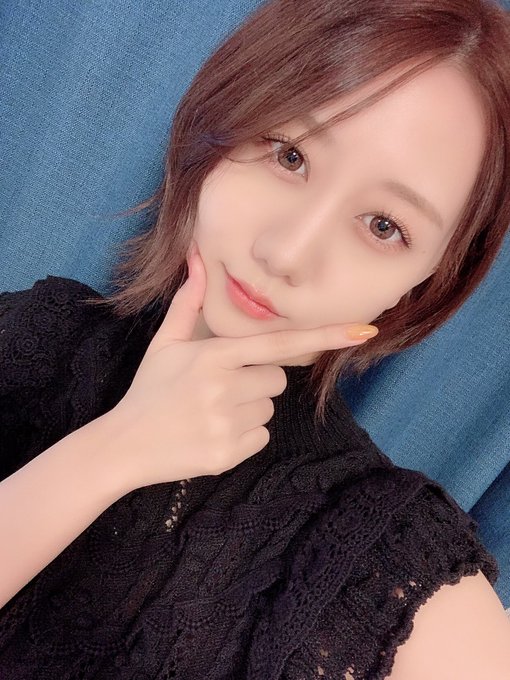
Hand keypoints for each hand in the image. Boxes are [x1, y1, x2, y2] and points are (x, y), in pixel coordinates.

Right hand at [104, 242, 377, 489]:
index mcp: (214, 357)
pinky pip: (260, 436)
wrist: (125, 444)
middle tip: (220, 387)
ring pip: (269, 408)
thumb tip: (196, 258)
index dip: (325, 337)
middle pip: (277, 379)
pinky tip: (212, 431)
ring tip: (211, 410)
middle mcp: (225, 389)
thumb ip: (188, 302)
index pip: (280, 344)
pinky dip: (243, 434)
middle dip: (257, 379)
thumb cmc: (149, 389)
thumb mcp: (165, 343)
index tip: (364, 332)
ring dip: (249, 407)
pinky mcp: (229, 453)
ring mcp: (228, 424)